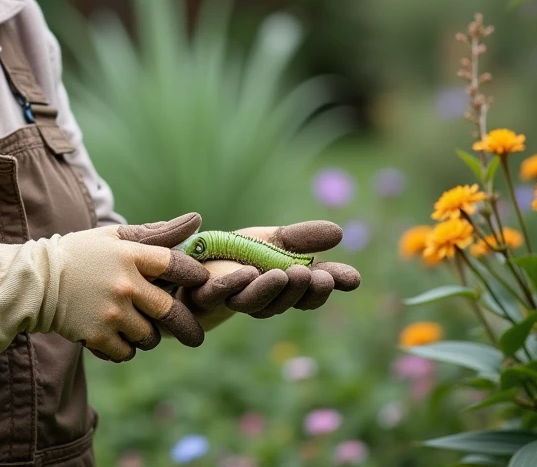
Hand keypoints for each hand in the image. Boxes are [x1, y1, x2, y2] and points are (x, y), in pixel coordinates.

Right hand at [0, 213, 209, 362]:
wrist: (36, 281)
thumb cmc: (80, 254)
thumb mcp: (114, 236)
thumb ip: (157, 232)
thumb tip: (197, 221)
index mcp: (130, 255)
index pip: (177, 266)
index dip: (194, 276)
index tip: (198, 282)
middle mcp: (124, 284)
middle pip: (171, 311)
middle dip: (186, 327)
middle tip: (194, 336)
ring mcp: (111, 312)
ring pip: (150, 337)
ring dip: (148, 336)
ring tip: (138, 327)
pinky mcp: (97, 336)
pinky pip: (127, 352)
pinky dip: (125, 348)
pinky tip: (116, 336)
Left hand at [181, 221, 360, 331]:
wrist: (192, 255)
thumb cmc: (237, 252)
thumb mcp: (274, 240)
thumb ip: (303, 239)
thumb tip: (339, 233)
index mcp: (281, 290)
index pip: (308, 295)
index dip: (323, 290)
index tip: (344, 278)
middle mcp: (258, 301)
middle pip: (283, 302)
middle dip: (301, 290)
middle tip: (317, 276)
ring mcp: (229, 299)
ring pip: (252, 303)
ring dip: (270, 290)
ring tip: (285, 274)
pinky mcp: (200, 293)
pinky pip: (215, 293)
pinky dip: (232, 284)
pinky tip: (248, 273)